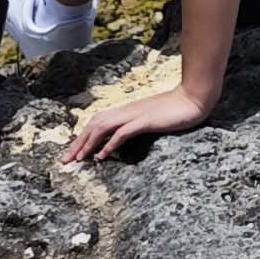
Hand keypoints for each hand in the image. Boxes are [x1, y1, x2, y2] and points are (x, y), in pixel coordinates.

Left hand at [64, 82, 211, 164]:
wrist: (194, 98)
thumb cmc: (176, 109)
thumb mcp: (152, 117)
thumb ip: (137, 124)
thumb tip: (122, 138)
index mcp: (127, 110)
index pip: (98, 122)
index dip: (83, 136)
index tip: (72, 152)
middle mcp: (127, 111)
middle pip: (95, 124)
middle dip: (78, 142)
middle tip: (65, 160)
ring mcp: (136, 114)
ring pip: (103, 127)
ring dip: (88, 143)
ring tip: (78, 159)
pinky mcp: (146, 120)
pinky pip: (122, 132)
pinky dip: (109, 144)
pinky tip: (101, 156)